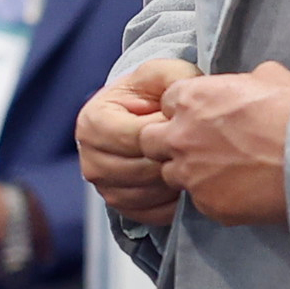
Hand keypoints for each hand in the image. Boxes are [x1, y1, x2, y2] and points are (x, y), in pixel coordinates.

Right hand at [75, 58, 187, 225]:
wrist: (141, 116)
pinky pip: (152, 214)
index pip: (136, 138)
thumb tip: (180, 106)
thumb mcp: (161, 74)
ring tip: (193, 162)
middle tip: (198, 146)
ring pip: (148, 194)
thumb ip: (173, 78)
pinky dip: (174, 202)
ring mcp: (103, 188)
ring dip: (176, 181)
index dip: (168, 132)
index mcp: (93, 123)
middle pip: (142, 170)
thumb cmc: (151, 93)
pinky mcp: (120, 208)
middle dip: (174, 158)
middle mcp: (90, 159)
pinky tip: (187, 182)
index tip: (189, 123)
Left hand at [147, 63, 289, 226]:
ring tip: (221, 171)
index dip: (182, 109)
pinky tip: (240, 190)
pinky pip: (199, 201)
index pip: (166, 102)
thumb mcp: (271, 77)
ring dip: (188, 172)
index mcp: (191, 99)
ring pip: (170, 174)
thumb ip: (245, 80)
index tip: (199, 116)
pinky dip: (214, 196)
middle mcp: (180, 136)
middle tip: (197, 146)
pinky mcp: (206, 205)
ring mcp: (190, 174)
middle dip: (168, 143)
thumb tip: (249, 83)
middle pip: (150, 141)